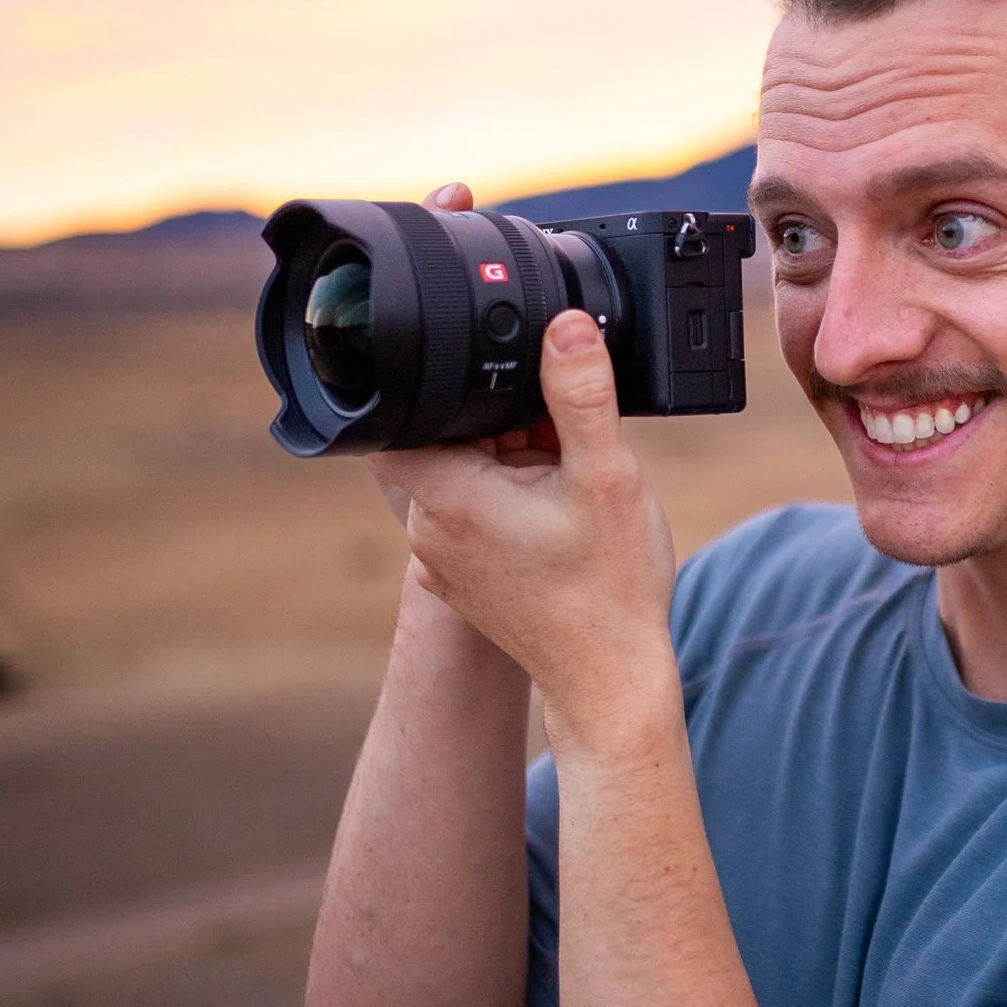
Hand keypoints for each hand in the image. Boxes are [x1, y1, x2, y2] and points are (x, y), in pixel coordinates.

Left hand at [368, 298, 677, 747]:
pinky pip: (473, 515)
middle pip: (440, 438)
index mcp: (449, 497)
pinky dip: (510, 499)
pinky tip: (559, 518)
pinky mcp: (465, 581)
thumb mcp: (608, 477)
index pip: (396, 414)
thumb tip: (566, 325)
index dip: (441, 383)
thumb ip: (582, 395)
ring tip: (563, 484)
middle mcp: (429, 532)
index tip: (493, 379)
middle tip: (556, 442)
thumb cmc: (608, 589)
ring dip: (508, 461)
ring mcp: (443, 562)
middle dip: (498, 422)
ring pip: (460, 475)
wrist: (610, 682)